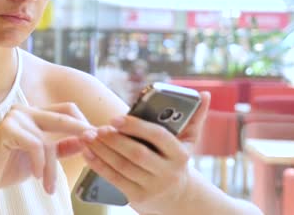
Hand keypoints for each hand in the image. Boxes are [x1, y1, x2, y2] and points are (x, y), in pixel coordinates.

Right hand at [0, 102, 92, 194]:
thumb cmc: (6, 167)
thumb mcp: (42, 158)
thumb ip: (61, 148)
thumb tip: (87, 141)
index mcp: (34, 114)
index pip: (67, 110)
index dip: (84, 122)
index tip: (99, 137)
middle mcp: (25, 110)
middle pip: (64, 115)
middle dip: (83, 131)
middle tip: (97, 143)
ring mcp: (15, 117)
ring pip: (48, 140)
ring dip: (51, 167)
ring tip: (48, 185)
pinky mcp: (6, 128)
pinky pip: (36, 146)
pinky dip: (39, 164)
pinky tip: (34, 176)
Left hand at [80, 91, 210, 212]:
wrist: (178, 198)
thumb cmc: (176, 161)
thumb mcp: (188, 142)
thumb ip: (194, 118)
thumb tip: (205, 95)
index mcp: (180, 155)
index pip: (159, 137)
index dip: (136, 127)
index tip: (116, 118)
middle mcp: (168, 172)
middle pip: (137, 154)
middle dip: (114, 140)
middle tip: (97, 127)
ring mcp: (152, 187)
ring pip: (123, 166)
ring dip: (102, 151)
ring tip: (87, 136)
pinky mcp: (138, 197)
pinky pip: (115, 179)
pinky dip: (99, 165)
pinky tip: (87, 153)